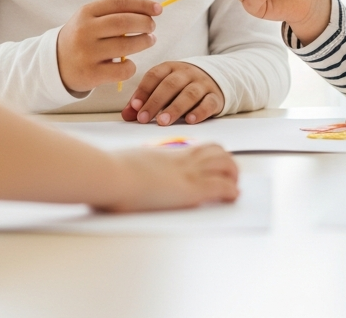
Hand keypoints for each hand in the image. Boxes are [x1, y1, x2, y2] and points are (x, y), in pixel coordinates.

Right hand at [57, 0, 160, 92]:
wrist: (56, 64)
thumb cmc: (82, 39)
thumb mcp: (89, 20)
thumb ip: (114, 14)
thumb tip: (150, 11)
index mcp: (86, 13)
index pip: (119, 3)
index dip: (142, 4)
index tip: (158, 9)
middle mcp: (85, 31)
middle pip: (124, 22)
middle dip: (145, 23)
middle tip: (152, 27)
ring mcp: (87, 53)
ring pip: (126, 45)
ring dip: (144, 42)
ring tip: (148, 40)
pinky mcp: (91, 74)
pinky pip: (122, 69)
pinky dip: (132, 66)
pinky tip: (130, 63)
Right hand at [101, 144, 239, 211]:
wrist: (110, 174)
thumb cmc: (111, 171)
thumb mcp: (127, 163)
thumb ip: (136, 166)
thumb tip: (129, 170)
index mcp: (165, 155)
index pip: (195, 148)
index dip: (208, 155)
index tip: (212, 162)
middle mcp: (180, 160)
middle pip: (215, 152)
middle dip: (226, 162)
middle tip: (230, 174)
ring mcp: (187, 173)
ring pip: (225, 165)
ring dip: (233, 175)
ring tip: (236, 185)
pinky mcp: (190, 190)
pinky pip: (221, 187)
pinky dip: (231, 191)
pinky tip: (234, 196)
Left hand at [121, 61, 224, 124]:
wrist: (216, 79)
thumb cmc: (182, 87)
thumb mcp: (163, 88)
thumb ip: (144, 101)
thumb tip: (127, 115)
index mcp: (171, 67)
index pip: (155, 75)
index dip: (143, 90)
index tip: (134, 106)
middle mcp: (187, 73)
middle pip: (170, 84)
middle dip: (155, 101)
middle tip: (144, 118)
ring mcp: (203, 84)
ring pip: (189, 94)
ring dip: (175, 108)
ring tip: (163, 121)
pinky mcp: (216, 97)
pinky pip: (208, 103)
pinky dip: (199, 112)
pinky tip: (190, 120)